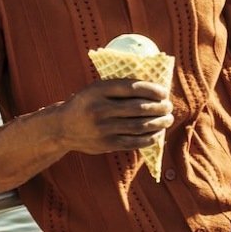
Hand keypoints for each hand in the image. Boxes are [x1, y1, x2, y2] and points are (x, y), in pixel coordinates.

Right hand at [48, 79, 173, 155]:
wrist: (61, 128)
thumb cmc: (85, 105)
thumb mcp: (94, 90)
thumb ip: (116, 89)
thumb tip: (151, 89)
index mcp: (98, 90)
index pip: (132, 88)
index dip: (151, 90)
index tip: (163, 92)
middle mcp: (100, 108)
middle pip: (138, 108)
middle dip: (159, 107)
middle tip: (168, 106)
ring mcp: (103, 128)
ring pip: (139, 126)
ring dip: (158, 123)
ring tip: (167, 119)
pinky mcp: (106, 143)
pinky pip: (133, 142)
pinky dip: (149, 138)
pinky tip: (156, 134)